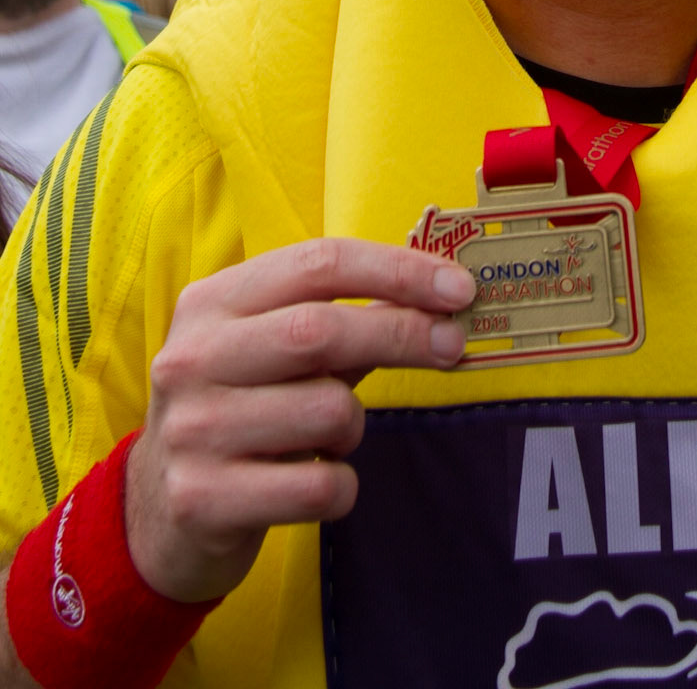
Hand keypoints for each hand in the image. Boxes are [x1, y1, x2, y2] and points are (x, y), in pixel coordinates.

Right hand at [124, 238, 474, 602]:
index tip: (459, 289)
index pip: (319, 263)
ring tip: (331, 438)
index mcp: (212, 302)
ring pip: (327, 411)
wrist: (157, 514)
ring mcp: (192, 430)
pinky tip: (315, 483)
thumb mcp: (275, 353)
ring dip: (356, 427)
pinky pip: (318, 486)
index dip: (398, 270)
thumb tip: (439, 297)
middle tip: (453, 347)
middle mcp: (192, 358)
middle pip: (322, 329)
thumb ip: (343, 320)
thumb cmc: (242, 411)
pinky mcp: (203, 500)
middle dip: (403, 334)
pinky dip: (342, 486)